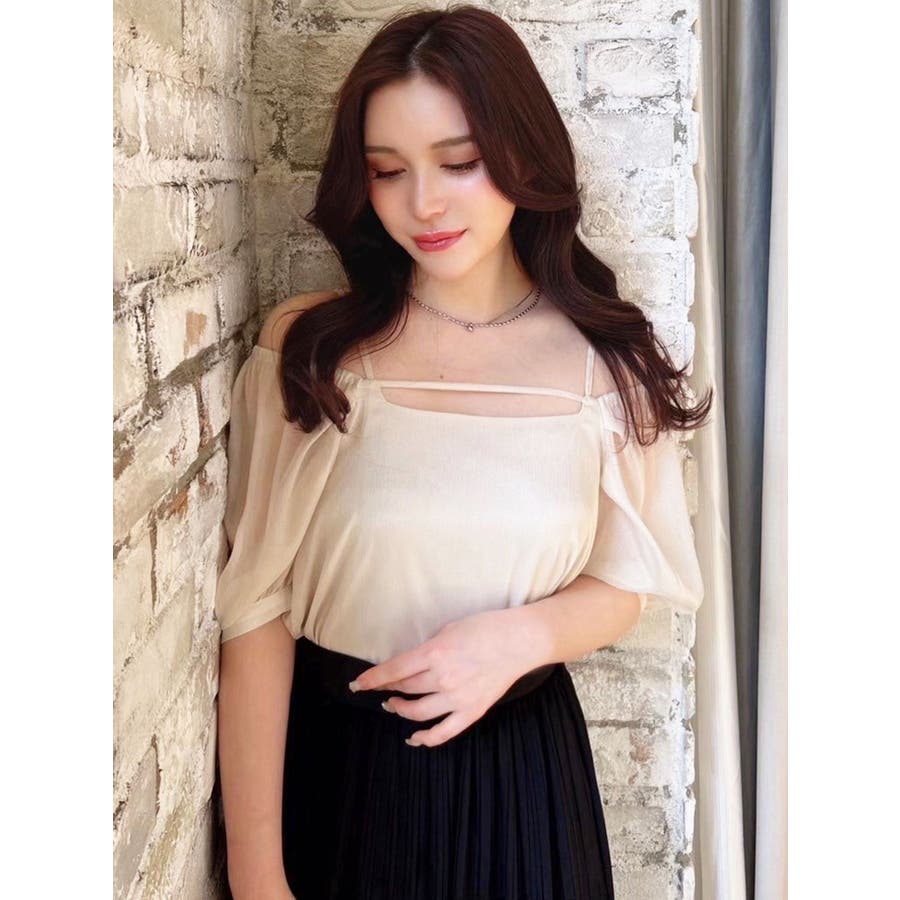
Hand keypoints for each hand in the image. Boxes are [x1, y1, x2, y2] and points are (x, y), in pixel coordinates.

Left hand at [348, 607, 542, 747]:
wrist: (519, 641)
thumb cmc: (485, 628)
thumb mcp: (449, 629)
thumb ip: (428, 649)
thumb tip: (411, 664)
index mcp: (435, 653)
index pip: (394, 670)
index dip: (373, 679)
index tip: (358, 684)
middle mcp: (443, 678)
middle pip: (404, 689)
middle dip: (386, 690)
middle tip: (378, 690)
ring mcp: (458, 698)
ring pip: (417, 712)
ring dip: (400, 710)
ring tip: (393, 705)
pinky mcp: (471, 711)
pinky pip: (443, 732)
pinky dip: (425, 738)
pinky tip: (413, 738)